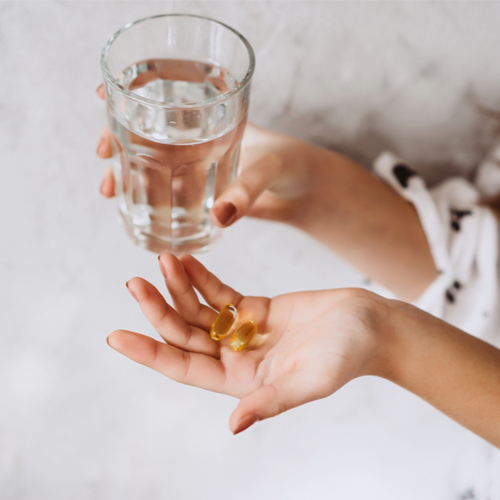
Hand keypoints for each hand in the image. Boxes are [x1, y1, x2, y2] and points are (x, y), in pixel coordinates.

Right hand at [95, 82, 316, 224]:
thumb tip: (221, 215)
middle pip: (148, 132)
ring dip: (127, 173)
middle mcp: (200, 140)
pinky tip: (134, 211)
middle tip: (102, 154)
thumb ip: (247, 189)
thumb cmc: (293, 165)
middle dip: (118, 139)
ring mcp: (198, 167)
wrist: (306, 190)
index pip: (165, 98)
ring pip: (152, 164)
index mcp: (213, 119)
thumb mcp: (270, 169)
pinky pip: (169, 192)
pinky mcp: (203, 193)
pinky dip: (149, 199)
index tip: (103, 92)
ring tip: (110, 190)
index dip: (132, 93)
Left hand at [107, 253, 389, 433]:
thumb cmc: (347, 355)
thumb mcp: (311, 380)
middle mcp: (237, 358)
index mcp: (243, 382)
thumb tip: (234, 426)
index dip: (150, 353)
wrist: (370, 324)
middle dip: (157, 310)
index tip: (116, 336)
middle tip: (133, 283)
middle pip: (185, 335)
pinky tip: (185, 260)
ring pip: (199, 310)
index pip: (184, 368)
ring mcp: (245, 332)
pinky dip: (202, 277)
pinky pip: (221, 292)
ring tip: (161, 259)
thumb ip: (272, 400)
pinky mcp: (256, 308)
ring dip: (178, 287)